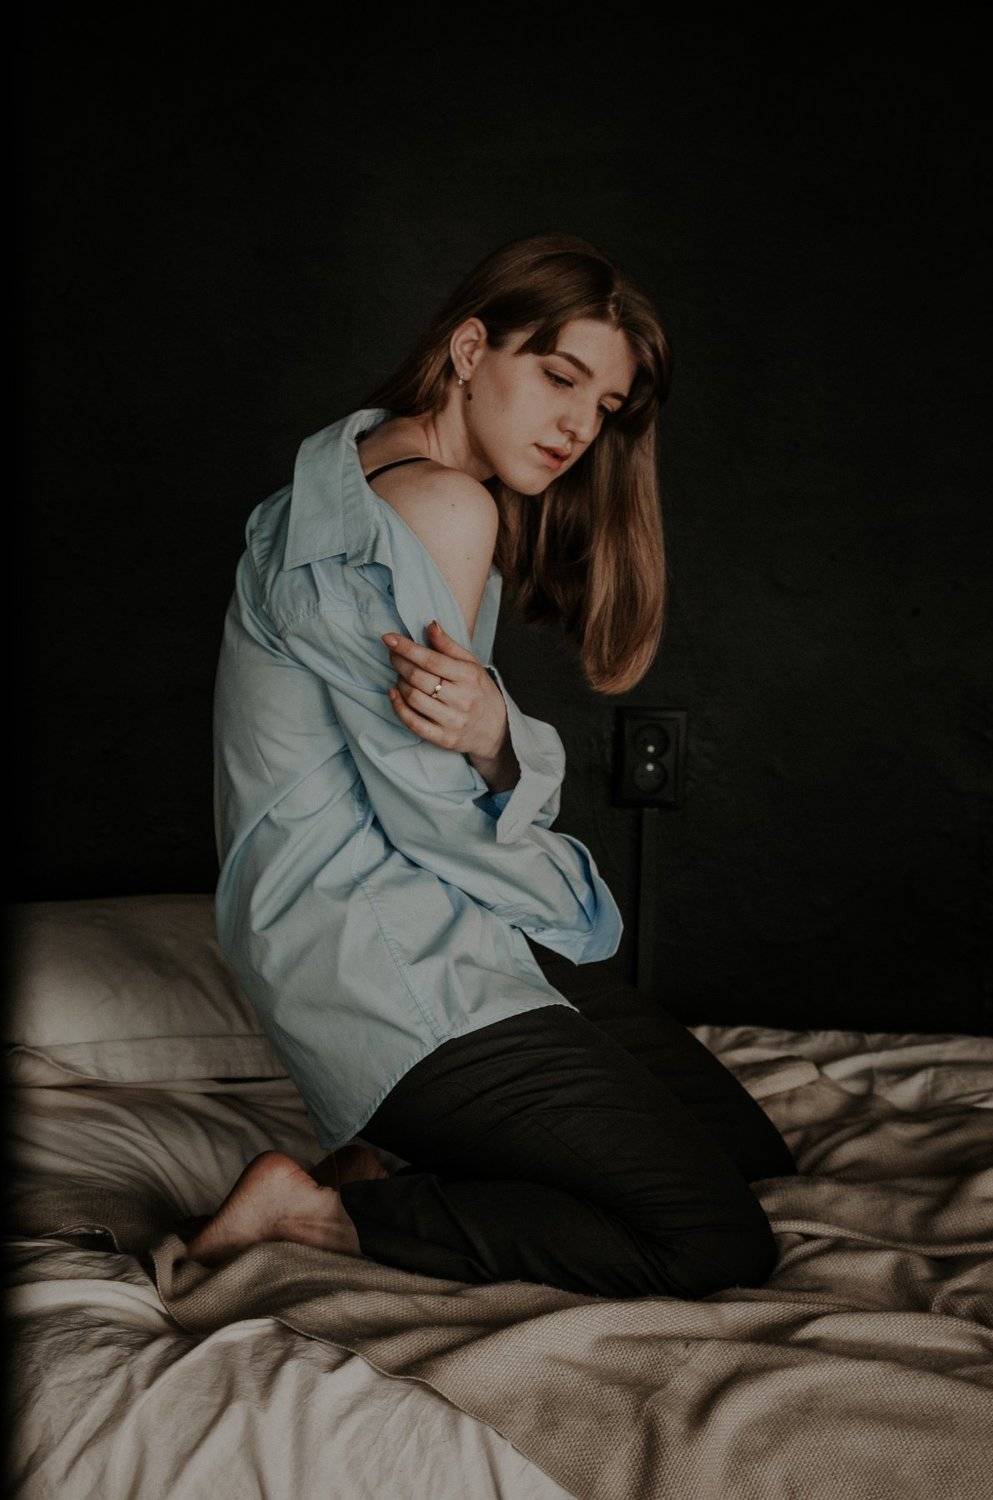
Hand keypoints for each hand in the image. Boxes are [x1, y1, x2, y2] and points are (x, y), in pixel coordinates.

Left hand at [381, 619, 508, 759]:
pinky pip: (413, 723)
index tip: (389, 638)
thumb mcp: (471, 665)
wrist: (496, 729)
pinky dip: (398, 707)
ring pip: (414, 698)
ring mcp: (452, 721)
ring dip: (400, 683)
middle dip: (400, 663)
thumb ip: (449, 645)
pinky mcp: (443, 739)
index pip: (432, 660)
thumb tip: (430, 625)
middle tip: (393, 655)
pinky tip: (394, 694)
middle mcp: (462, 699)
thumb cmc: (480, 691)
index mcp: (469, 677)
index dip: (407, 648)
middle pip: (419, 678)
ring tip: (400, 675)